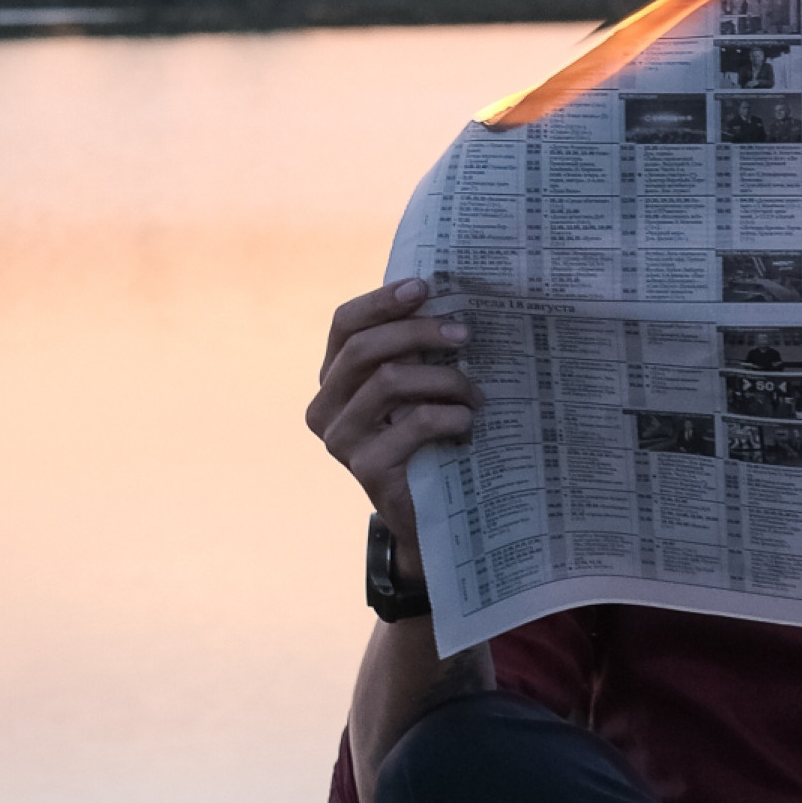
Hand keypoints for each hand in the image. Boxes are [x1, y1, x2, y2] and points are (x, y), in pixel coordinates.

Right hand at [306, 279, 479, 568]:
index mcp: (333, 379)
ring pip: (389, 381)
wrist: (428, 516)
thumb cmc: (427, 441)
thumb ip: (412, 352)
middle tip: (464, 334)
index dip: (381, 301)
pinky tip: (468, 421)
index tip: (424, 286)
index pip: (345, 325)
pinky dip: (449, 415)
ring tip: (476, 392)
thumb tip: (444, 298)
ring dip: (443, 379)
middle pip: (365, 349)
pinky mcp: (366, 468)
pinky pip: (413, 423)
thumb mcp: (415, 391)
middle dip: (419, 332)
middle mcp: (325, 408)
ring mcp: (340, 440)